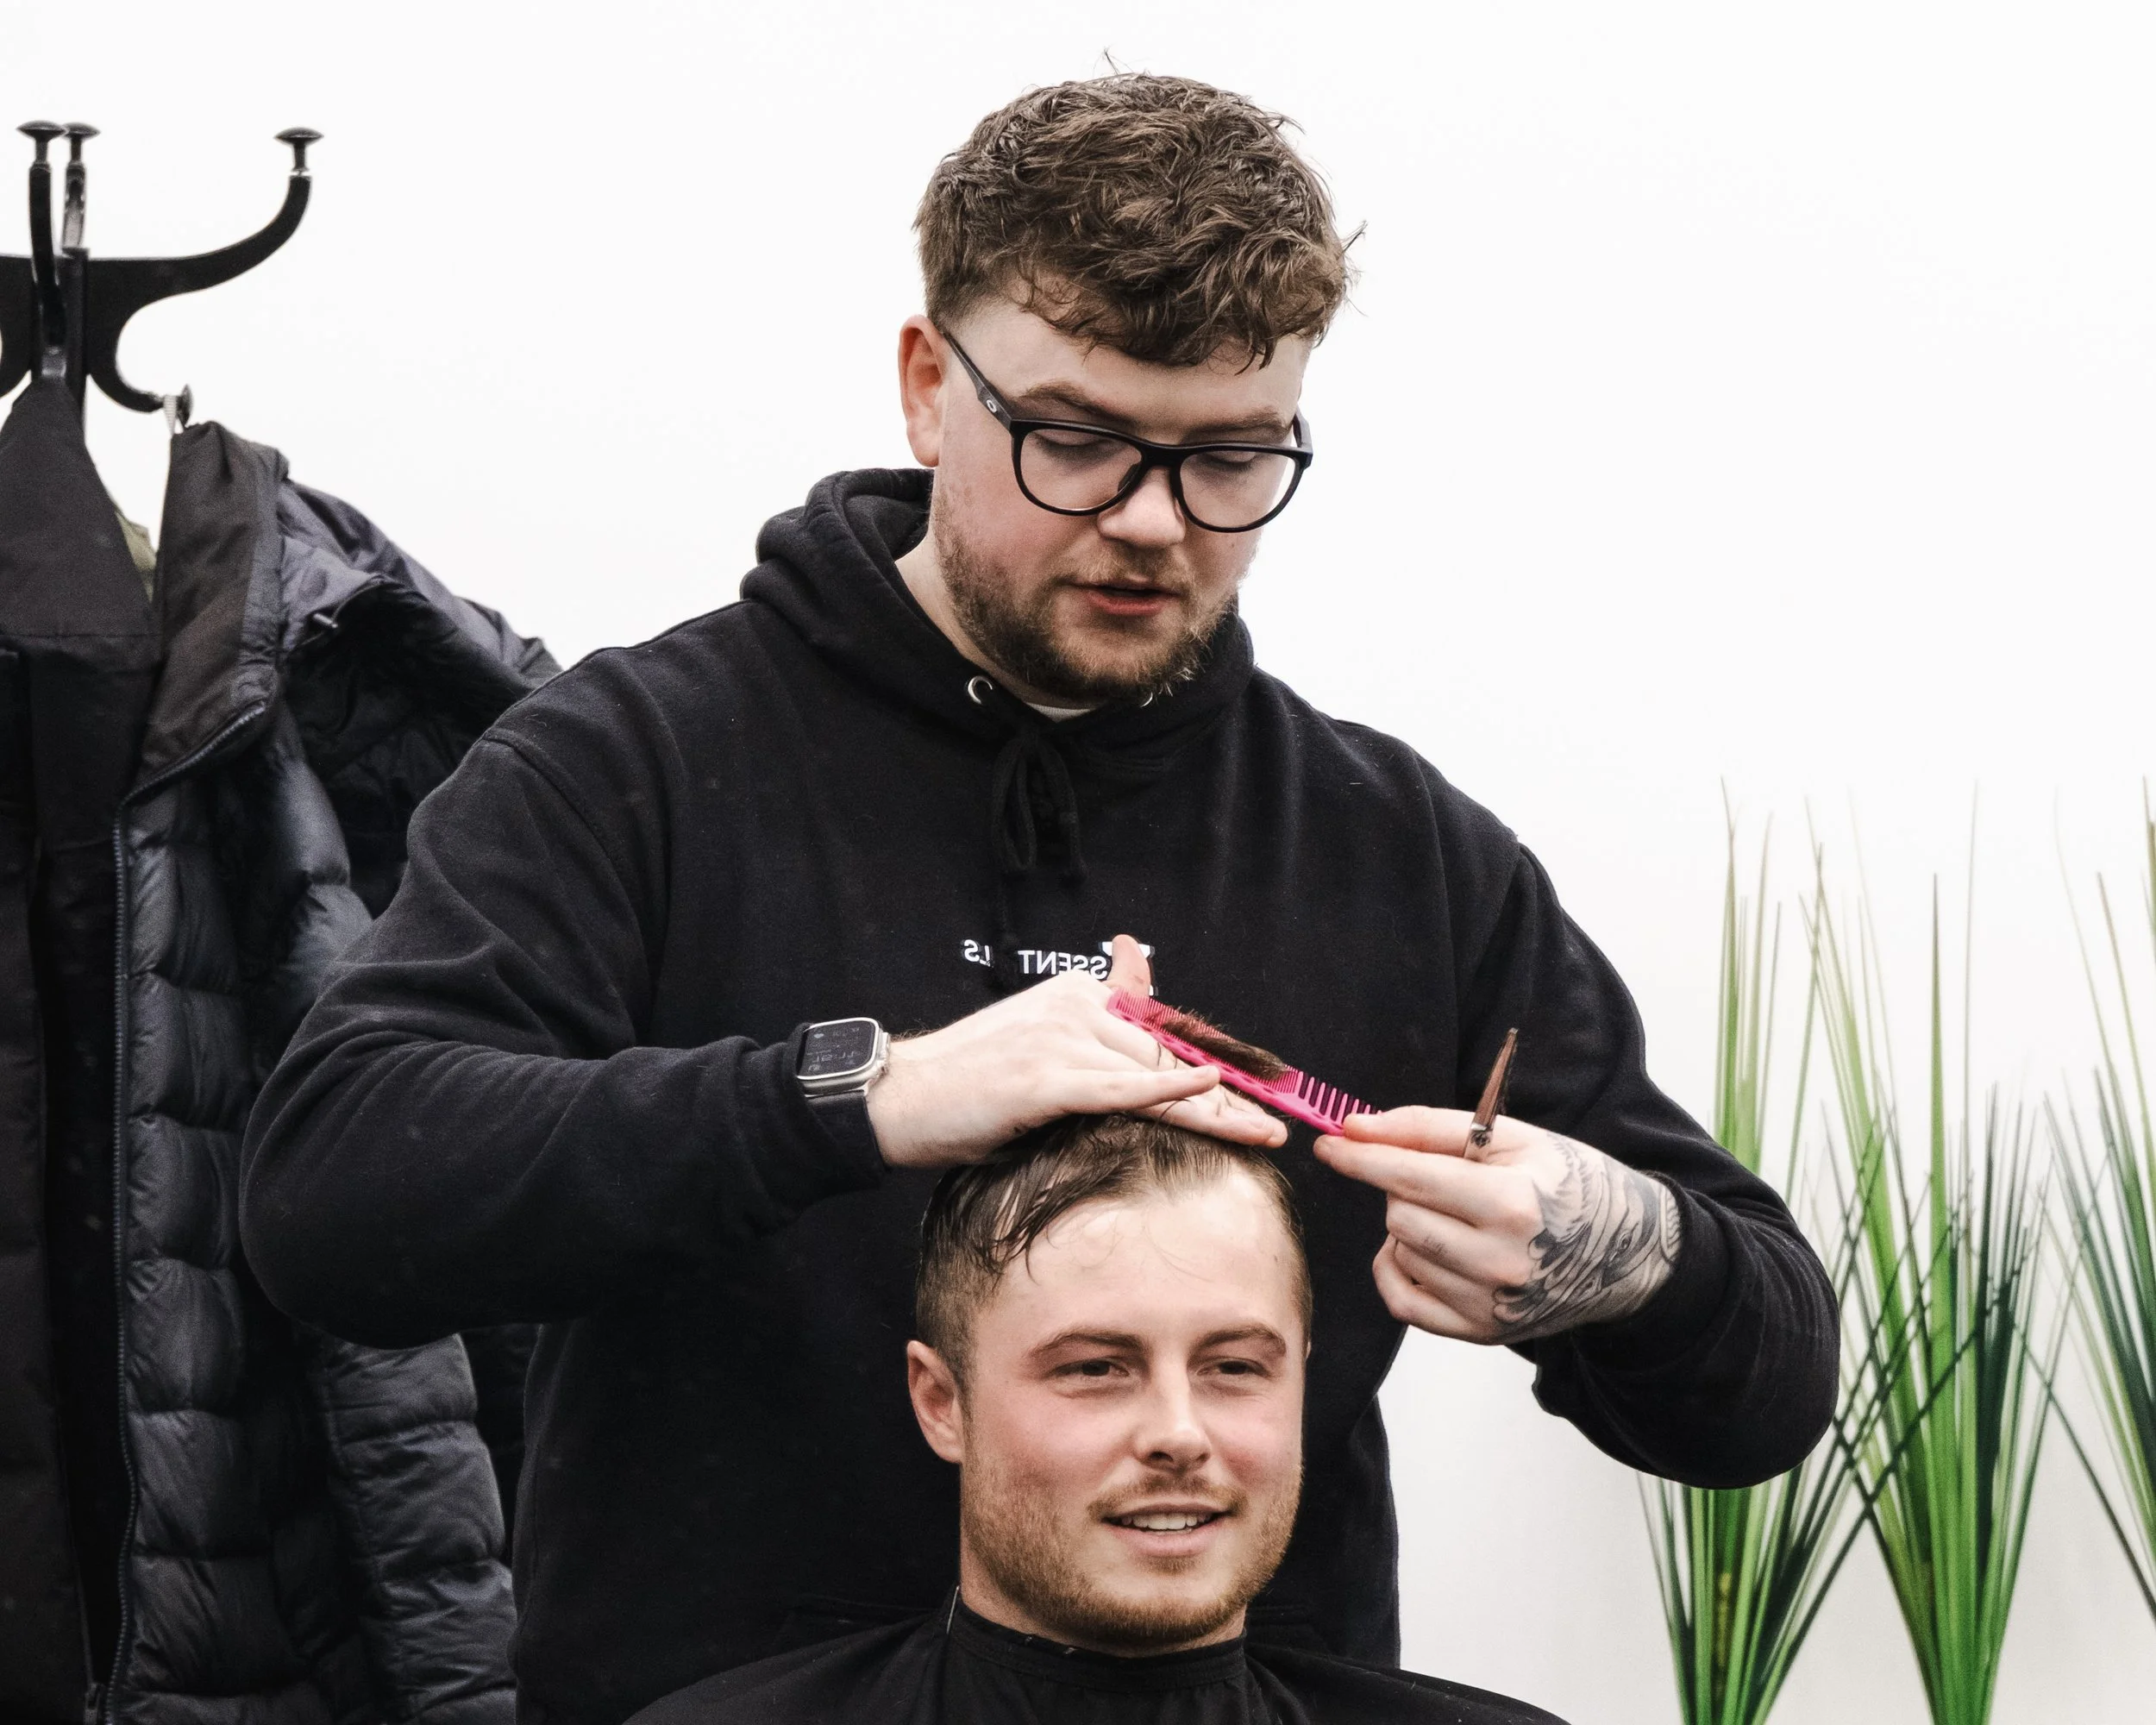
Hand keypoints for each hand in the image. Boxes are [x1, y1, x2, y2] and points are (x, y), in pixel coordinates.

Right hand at [865, 935, 1288, 1170]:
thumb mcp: (1037, 1045)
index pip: (1162, 1030)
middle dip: (1226, 1094)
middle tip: (1276, 1123)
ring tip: (1264, 1133)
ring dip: (1216, 1109)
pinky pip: (1124, 1087)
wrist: (899, 1101)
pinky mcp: (1048, 1078)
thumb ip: (1093, 1029)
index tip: (1260, 1090)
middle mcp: (1075, 1004)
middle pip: (1169, 1052)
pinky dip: (1171, 1092)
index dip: (1214, 1065)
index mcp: (1077, 992)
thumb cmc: (968, 1087)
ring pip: (1157, 1072)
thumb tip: (1137, 979)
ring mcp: (1062, 1037)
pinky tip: (1212, 1093)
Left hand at [1312, 1108, 1680, 1343]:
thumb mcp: (1511, 1136)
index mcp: (1513, 1204)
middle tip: (1443, 1180)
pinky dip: (1400, 1268)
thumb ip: (1426, 1128)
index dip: (1361, 1158)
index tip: (1329, 1144)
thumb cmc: (1567, 1182)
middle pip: (1399, 1215)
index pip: (1409, 1178)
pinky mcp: (1482, 1333)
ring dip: (1409, 1227)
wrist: (1626, 1251)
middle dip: (1404, 1188)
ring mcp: (1491, 1305)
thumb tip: (1354, 1129)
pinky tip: (1427, 1249)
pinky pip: (1403, 1300)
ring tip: (1457, 1215)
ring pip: (1400, 1252)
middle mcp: (1500, 1262)